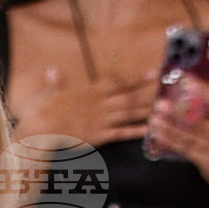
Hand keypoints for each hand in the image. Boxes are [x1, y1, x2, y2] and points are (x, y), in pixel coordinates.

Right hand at [18, 61, 158, 151]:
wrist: (39, 130)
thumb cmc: (41, 112)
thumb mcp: (49, 93)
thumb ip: (56, 83)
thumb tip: (52, 71)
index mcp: (90, 91)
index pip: (119, 82)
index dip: (137, 78)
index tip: (153, 73)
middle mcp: (100, 103)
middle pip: (130, 96)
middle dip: (150, 92)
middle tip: (168, 88)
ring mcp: (101, 119)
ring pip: (129, 112)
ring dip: (148, 109)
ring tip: (165, 107)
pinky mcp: (99, 136)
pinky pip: (121, 133)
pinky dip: (136, 131)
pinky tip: (149, 130)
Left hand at [146, 77, 208, 196]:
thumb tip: (186, 91)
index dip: (203, 89)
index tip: (186, 81)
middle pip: (202, 121)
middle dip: (179, 111)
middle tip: (161, 103)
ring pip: (192, 137)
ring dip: (170, 127)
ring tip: (154, 118)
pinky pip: (188, 150)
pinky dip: (172, 141)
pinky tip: (159, 135)